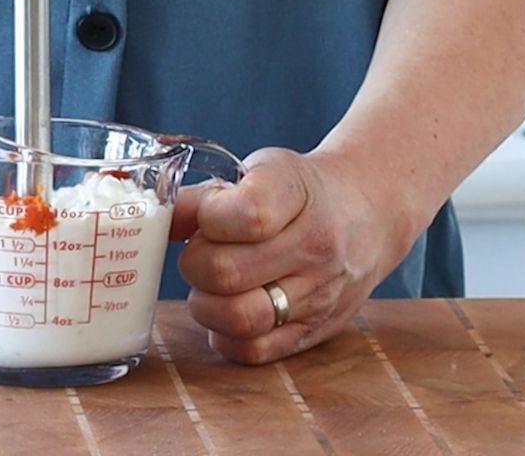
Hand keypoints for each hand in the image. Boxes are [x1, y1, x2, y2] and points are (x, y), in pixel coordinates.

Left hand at [171, 148, 413, 364]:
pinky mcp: (314, 333)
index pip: (245, 215)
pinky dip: (225, 335)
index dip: (207, 217)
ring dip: (206, 303)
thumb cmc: (298, 192)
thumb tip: (158, 221)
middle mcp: (317, 246)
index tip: (208, 214)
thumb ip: (204, 197)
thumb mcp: (259, 172)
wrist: (365, 214)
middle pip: (225, 272)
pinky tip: (229, 308)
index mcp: (298, 192)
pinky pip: (253, 351)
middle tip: (201, 253)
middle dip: (194, 263)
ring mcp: (320, 295)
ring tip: (212, 284)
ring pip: (238, 318)